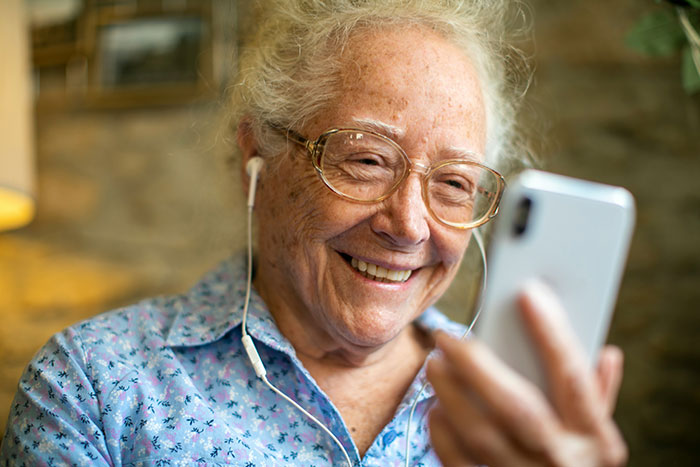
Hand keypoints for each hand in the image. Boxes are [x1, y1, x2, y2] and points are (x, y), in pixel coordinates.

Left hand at [426, 281, 627, 466]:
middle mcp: (563, 461)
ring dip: (451, 395)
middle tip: (447, 336)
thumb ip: (599, 397)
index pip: (574, 379)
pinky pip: (461, 464)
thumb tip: (608, 354)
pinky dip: (443, 436)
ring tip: (434, 365)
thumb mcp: (602, 442)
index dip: (553, 335)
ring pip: (482, 435)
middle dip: (477, 367)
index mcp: (595, 440)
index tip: (528, 293)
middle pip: (517, 407)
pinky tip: (435, 410)